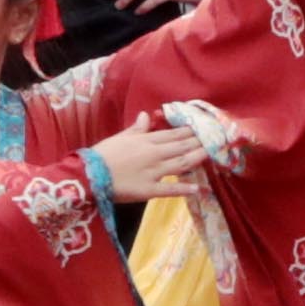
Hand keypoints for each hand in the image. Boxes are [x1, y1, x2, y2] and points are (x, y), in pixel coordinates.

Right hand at [87, 104, 230, 204]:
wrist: (88, 175)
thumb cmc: (102, 155)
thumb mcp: (119, 137)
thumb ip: (137, 129)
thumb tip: (147, 115)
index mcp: (146, 141)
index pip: (174, 134)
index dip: (190, 131)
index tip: (204, 127)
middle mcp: (154, 154)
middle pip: (182, 147)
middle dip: (200, 142)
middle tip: (216, 139)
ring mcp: (153, 173)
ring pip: (181, 164)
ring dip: (197, 159)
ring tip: (211, 155)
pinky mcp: (149, 190)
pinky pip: (169, 189)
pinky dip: (184, 189)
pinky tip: (198, 189)